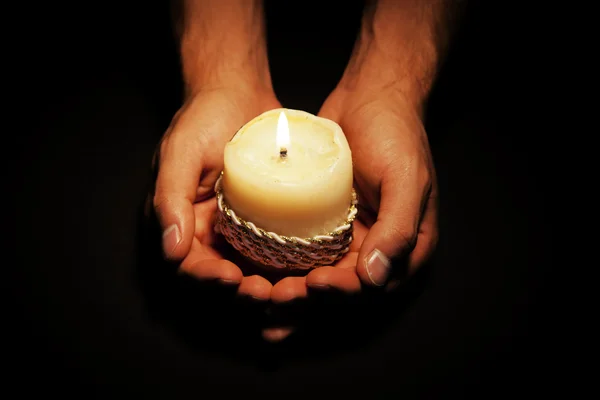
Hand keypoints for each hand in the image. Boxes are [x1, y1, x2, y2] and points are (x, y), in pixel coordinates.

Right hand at [151, 86, 280, 299]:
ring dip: (271, 284)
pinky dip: (291, 264)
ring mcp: (243, 226)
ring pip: (255, 268)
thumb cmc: (203, 116)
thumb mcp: (181, 152)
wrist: (238, 91)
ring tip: (292, 289)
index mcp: (183, 221)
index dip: (208, 278)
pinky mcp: (270, 218)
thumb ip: (170, 198)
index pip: (190, 263)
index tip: (232, 278)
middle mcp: (212, 230)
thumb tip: (171, 249)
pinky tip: (309, 269)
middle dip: (245, 290)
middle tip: (269, 293)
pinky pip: (279, 248)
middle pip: (225, 274)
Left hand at [268, 83, 437, 340]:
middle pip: (342, 286)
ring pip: (319, 272)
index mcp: (408, 246)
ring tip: (261, 292)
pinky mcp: (324, 221)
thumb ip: (398, 229)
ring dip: (292, 286)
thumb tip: (375, 278)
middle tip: (276, 296)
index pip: (374, 284)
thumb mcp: (406, 179)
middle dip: (309, 296)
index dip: (343, 291)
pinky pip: (304, 248)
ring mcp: (349, 235)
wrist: (370, 97)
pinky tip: (258, 267)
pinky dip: (284, 261)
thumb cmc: (396, 134)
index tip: (313, 283)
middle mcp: (378, 246)